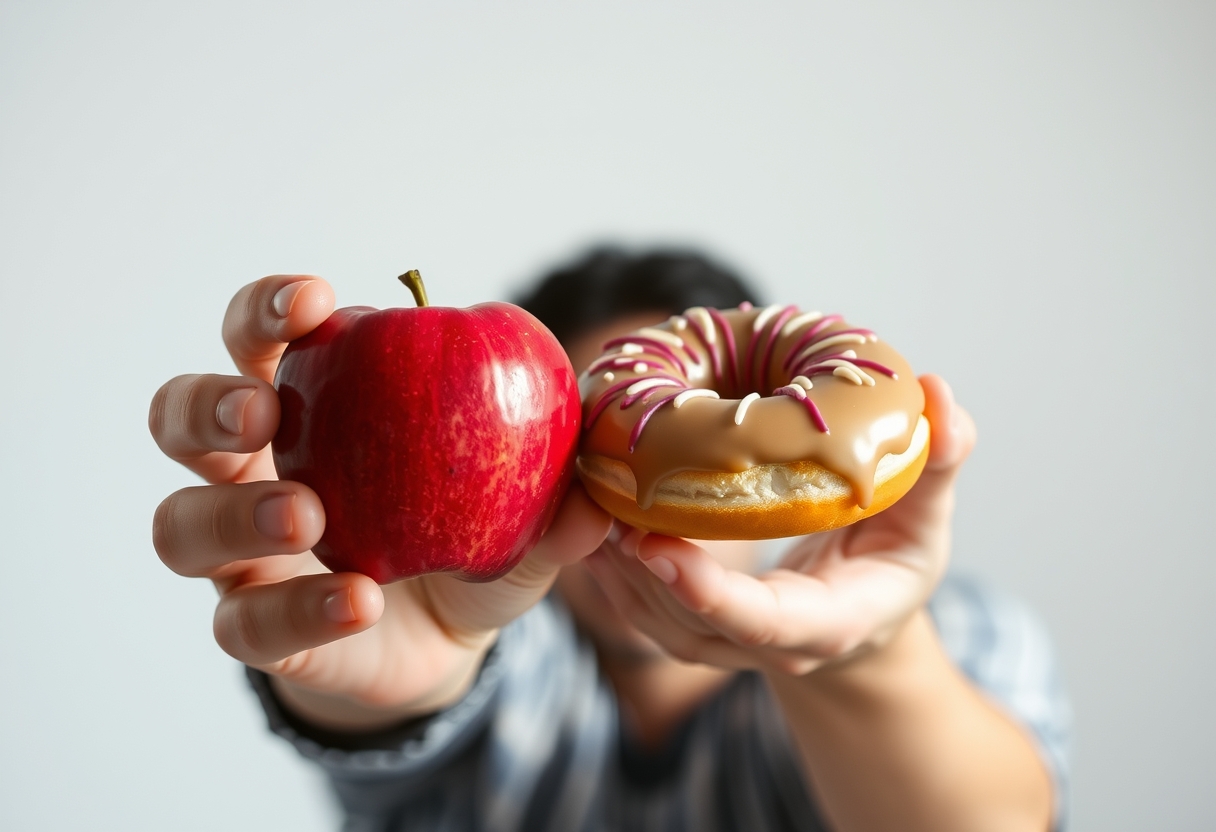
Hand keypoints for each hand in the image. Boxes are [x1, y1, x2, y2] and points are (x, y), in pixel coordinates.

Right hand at [150, 275, 609, 727]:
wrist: (445, 643)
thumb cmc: (471, 540)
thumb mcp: (523, 512)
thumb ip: (558, 493)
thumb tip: (602, 484)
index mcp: (313, 408)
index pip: (259, 340)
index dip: (268, 311)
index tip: (316, 301)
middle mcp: (256, 471)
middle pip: (180, 415)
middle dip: (211, 403)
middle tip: (265, 411)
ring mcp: (243, 555)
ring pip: (177, 523)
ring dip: (234, 512)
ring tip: (306, 515)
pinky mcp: (259, 630)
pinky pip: (245, 623)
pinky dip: (299, 609)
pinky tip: (359, 601)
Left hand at [583, 374, 974, 675]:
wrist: (861, 615)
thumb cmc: (894, 560)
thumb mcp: (927, 518)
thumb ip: (936, 463)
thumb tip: (941, 393)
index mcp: (828, 624)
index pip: (763, 625)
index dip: (710, 594)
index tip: (660, 549)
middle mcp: (768, 647)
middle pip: (690, 622)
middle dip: (641, 571)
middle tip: (603, 502)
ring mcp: (722, 644)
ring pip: (652, 617)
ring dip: (612, 565)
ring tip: (585, 498)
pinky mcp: (689, 627)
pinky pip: (637, 605)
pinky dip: (607, 564)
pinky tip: (586, 510)